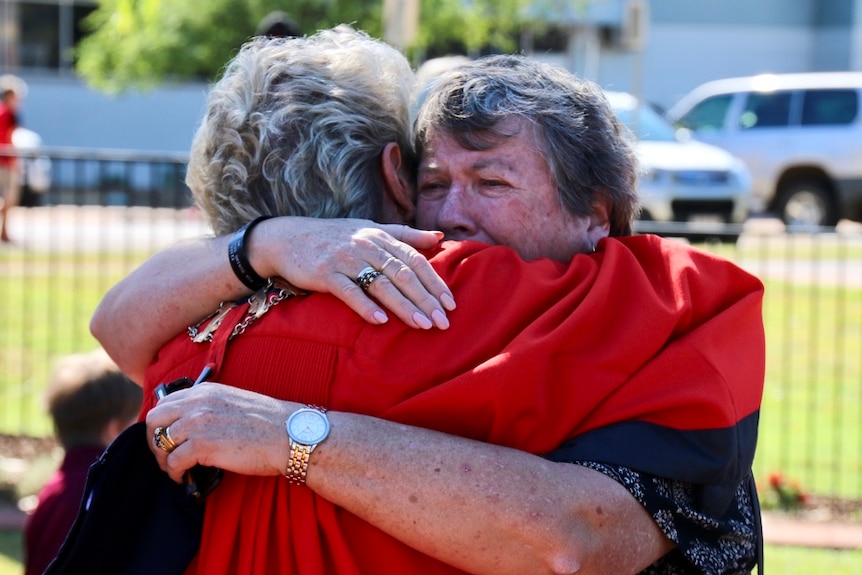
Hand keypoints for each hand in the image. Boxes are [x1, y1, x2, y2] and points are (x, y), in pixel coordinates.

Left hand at [147, 383, 294, 481]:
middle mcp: (197, 403)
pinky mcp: (203, 446)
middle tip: (165, 454)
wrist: (288, 434)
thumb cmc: (267, 422)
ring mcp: (198, 423)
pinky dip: (175, 473)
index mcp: (205, 390)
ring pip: (160, 442)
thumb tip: (190, 422)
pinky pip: (174, 462)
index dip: (161, 423)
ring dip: (164, 460)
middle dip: (155, 440)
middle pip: (153, 420)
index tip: (167, 437)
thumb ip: (209, 406)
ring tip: (175, 469)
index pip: (164, 403)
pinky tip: (184, 478)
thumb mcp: (233, 401)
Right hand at [250, 217, 455, 329]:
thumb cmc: (335, 236)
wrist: (288, 238)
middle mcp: (366, 246)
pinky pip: (349, 291)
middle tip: (442, 322)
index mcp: (380, 237)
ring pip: (381, 284)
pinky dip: (365, 306)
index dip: (434, 282)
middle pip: (403, 274)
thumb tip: (439, 236)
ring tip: (422, 324)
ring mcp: (346, 260)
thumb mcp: (370, 229)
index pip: (415, 259)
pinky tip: (381, 321)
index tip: (450, 303)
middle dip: (425, 299)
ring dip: (404, 306)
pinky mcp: (325, 274)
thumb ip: (404, 234)